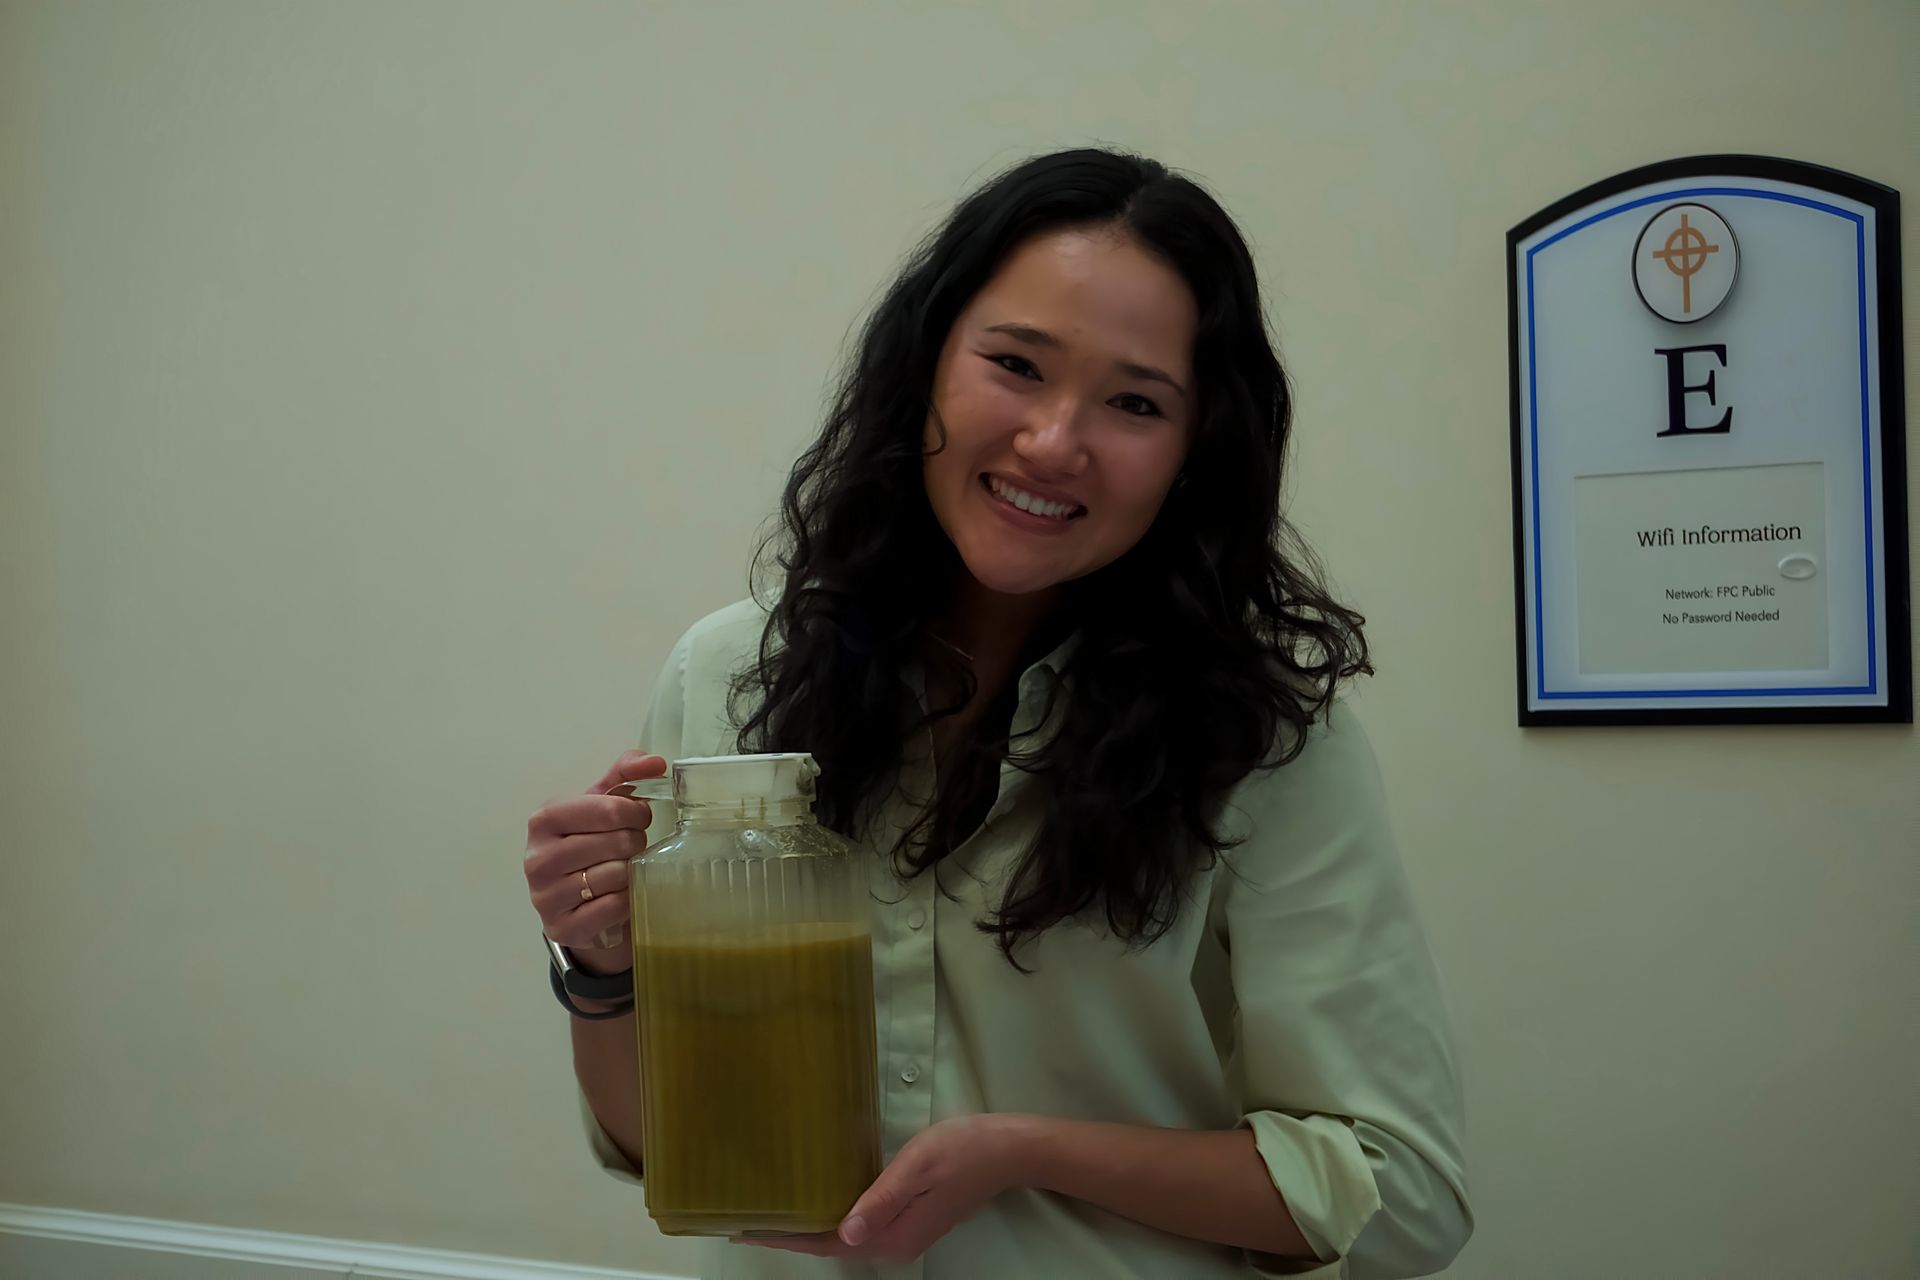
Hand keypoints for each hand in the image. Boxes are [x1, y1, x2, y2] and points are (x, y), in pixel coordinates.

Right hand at [524, 750, 666, 971]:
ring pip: (615, 876)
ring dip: (631, 872)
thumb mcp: (600, 806)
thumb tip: (655, 762)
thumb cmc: (590, 846)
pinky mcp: (561, 928)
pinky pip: (613, 907)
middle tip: (632, 846)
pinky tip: (620, 894)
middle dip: (635, 842)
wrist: (575, 902)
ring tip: (624, 869)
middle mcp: (538, 858)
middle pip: (616, 843)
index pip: (607, 809)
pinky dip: (626, 900)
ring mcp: (545, 897)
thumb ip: (625, 775)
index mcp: (545, 820)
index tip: (641, 817)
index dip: (636, 813)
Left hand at [740, 1115, 1026, 1264]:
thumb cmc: (965, 1150)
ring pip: (844, 1237)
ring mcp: (904, 1234)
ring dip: (809, 1227)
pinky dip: (832, 1217)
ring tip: (771, 1211)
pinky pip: (860, 1225)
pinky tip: (818, 1200)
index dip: (786, 1237)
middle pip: (831, 1245)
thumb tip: (844, 1232)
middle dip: (790, 1234)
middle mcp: (895, 1244)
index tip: (746, 1230)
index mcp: (893, 1235)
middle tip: (746, 1218)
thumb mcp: (919, 1166)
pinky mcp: (910, 1220)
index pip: (827, 1243)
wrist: (1010, 1150)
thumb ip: (881, 1199)